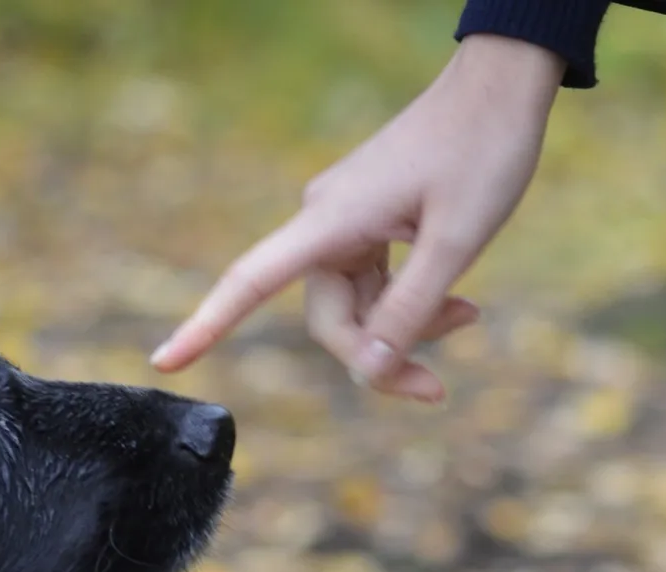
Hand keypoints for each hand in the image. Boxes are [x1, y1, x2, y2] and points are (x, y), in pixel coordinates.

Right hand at [149, 34, 566, 402]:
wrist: (501, 88)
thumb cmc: (481, 152)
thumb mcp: (455, 242)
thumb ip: (409, 310)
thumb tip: (367, 371)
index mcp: (329, 222)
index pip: (249, 281)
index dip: (206, 325)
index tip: (164, 363)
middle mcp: (324, 223)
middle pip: (330, 319)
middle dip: (379, 357)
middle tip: (436, 389)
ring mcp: (345, 223)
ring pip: (358, 307)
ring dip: (406, 329)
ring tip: (470, 316)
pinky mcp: (368, 222)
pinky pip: (375, 283)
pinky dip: (410, 303)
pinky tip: (460, 304)